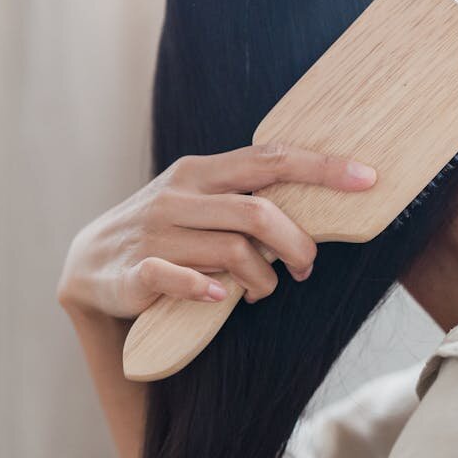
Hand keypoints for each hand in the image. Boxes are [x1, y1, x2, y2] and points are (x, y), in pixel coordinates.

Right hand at [56, 142, 375, 318]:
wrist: (90, 264)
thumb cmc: (166, 234)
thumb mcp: (203, 205)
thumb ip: (248, 201)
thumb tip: (317, 214)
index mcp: (201, 172)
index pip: (270, 159)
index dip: (322, 168)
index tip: (367, 178)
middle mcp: (179, 196)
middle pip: (257, 211)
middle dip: (296, 244)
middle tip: (306, 268)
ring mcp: (156, 233)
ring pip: (232, 252)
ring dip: (262, 280)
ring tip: (260, 292)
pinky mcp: (136, 271)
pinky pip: (179, 278)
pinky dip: (208, 290)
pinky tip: (221, 298)